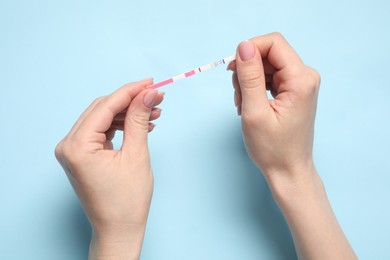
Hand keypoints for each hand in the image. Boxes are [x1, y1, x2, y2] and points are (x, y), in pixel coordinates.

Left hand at [55, 78, 163, 258]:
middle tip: (156, 96)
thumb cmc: (127, 201)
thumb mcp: (136, 155)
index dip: (130, 91)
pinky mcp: (82, 154)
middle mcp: (69, 145)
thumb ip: (139, 120)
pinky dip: (121, 126)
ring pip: (103, 119)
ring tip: (154, 113)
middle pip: (102, 109)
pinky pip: (102, 131)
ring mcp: (73, 150)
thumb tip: (148, 94)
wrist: (119, 229)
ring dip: (128, 114)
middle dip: (131, 101)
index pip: (105, 107)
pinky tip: (141, 126)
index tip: (151, 83)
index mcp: (77, 146)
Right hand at [229, 33, 355, 258]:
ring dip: (249, 80)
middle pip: (269, 53)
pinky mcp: (294, 90)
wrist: (288, 170)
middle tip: (238, 96)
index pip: (273, 43)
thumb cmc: (273, 148)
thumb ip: (249, 76)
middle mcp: (305, 76)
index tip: (234, 71)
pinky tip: (250, 104)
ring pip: (266, 64)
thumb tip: (243, 46)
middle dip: (247, 70)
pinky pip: (270, 76)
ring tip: (243, 104)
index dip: (249, 50)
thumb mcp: (254, 112)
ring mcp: (301, 83)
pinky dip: (255, 87)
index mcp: (301, 79)